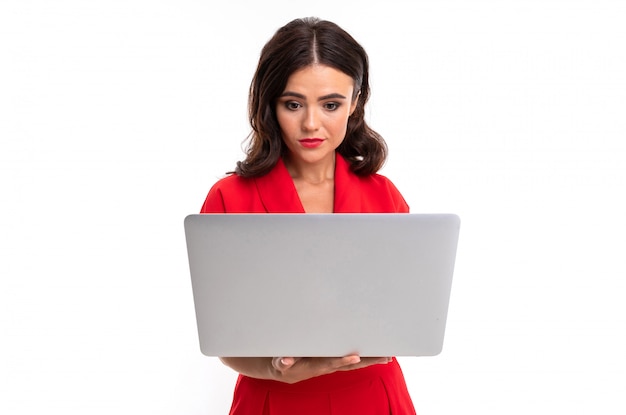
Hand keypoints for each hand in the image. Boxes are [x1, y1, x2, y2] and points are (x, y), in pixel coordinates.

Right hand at [271, 355, 391, 383]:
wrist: (286, 369)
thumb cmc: (283, 363)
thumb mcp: (279, 362)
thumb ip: (282, 361)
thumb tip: (285, 361)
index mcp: (315, 366)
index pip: (331, 363)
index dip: (342, 360)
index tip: (355, 357)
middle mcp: (327, 366)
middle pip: (349, 364)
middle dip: (367, 361)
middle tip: (385, 357)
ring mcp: (332, 364)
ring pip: (354, 363)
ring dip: (370, 360)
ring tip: (387, 357)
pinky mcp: (333, 361)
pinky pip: (352, 360)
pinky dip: (365, 358)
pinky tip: (377, 356)